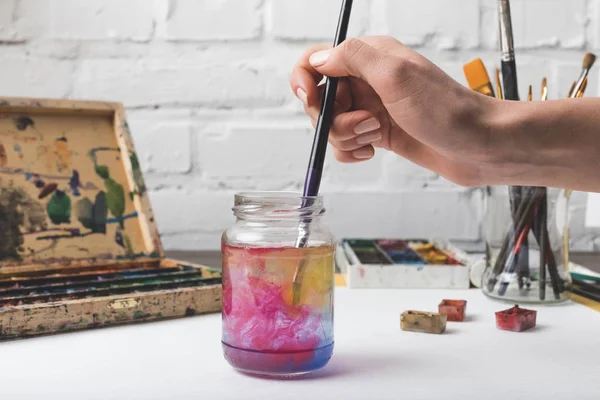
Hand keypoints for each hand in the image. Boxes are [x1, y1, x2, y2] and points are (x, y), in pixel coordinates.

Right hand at [290, 36, 497, 186]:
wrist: (478, 146)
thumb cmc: (447, 111)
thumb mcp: (396, 75)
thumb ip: (353, 58)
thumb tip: (319, 60)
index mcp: (370, 57)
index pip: (318, 59)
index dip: (305, 79)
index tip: (312, 100)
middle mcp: (367, 81)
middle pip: (321, 98)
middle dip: (332, 117)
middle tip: (364, 122)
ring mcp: (372, 108)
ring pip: (331, 125)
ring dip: (346, 136)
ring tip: (376, 136)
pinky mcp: (377, 133)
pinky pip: (345, 143)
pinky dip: (352, 151)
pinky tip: (373, 151)